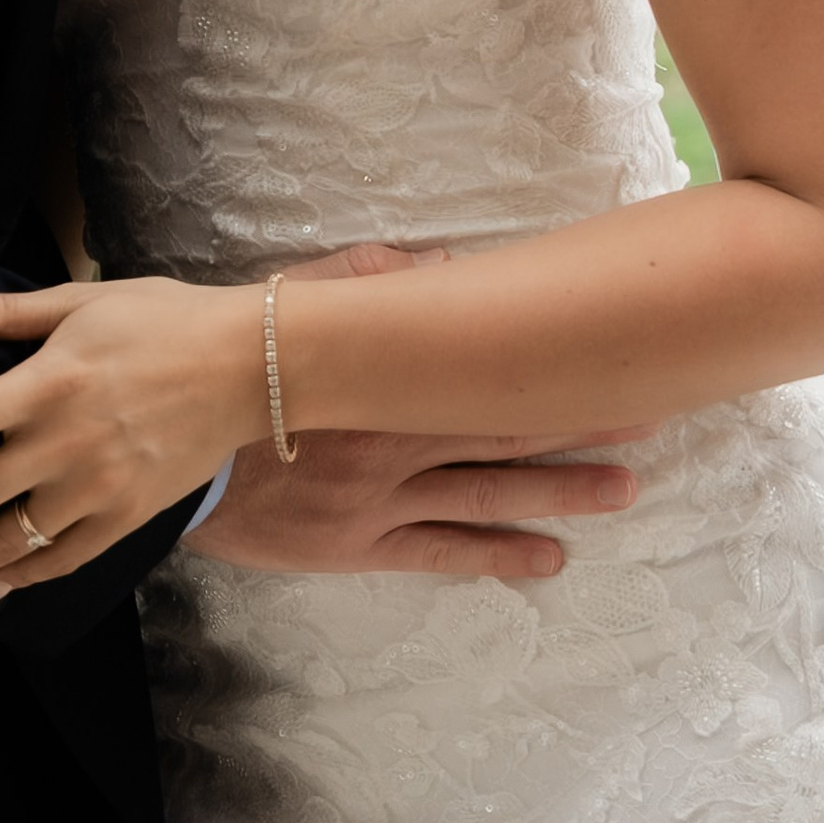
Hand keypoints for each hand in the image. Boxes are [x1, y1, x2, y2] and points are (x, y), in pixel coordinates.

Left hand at [0, 274, 262, 604]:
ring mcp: (96, 488)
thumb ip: (8, 313)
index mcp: (47, 383)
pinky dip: (21, 578)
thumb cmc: (166, 319)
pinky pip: (62, 559)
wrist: (252, 366)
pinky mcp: (127, 515)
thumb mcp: (83, 301)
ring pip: (8, 542)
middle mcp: (64, 443)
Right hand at [194, 241, 639, 579]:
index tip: (610, 353)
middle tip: (652, 415)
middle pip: (503, 430)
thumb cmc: (232, 370)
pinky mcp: (358, 545)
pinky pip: (440, 553)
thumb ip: (363, 277)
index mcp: (381, 379)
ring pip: (486, 495)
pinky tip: (547, 560)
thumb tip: (438, 263)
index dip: (552, 367)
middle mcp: (393, 441)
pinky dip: (496, 556)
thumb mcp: (290, 306)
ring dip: (559, 491)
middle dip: (580, 423)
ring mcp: (380, 501)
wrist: (171, 453)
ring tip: (624, 490)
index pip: (486, 372)